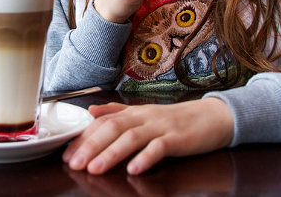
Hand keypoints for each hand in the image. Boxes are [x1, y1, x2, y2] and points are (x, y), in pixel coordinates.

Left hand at [62, 98, 233, 174]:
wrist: (213, 117)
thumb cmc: (176, 120)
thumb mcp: (144, 113)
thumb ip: (118, 112)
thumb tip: (91, 111)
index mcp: (134, 112)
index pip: (103, 122)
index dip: (84, 137)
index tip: (67, 153)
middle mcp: (145, 117)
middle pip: (113, 129)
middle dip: (91, 146)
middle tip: (74, 163)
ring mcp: (162, 127)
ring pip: (132, 138)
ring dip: (112, 154)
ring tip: (95, 169)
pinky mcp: (178, 139)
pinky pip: (160, 148)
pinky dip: (146, 158)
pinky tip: (134, 169)